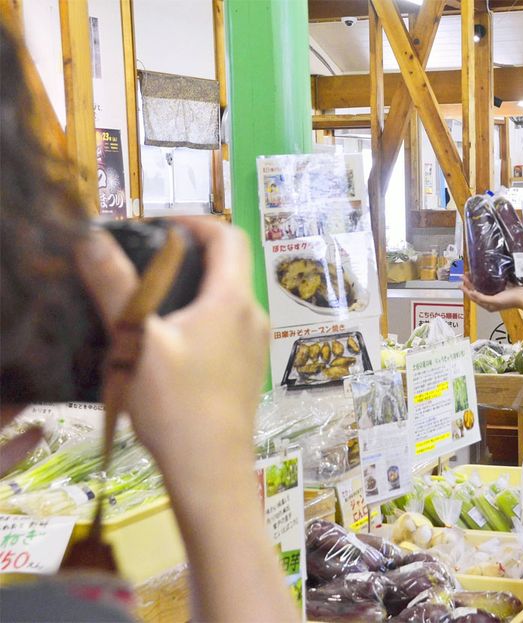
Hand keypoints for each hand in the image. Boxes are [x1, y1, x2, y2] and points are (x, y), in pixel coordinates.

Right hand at [76, 219, 268, 484]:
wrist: (210, 470)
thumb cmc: (175, 404)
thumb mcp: (136, 341)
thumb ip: (115, 286)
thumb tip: (92, 237)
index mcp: (233, 300)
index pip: (228, 236)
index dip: (196, 221)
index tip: (159, 225)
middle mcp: (253, 316)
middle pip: (229, 267)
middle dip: (188, 255)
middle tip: (143, 261)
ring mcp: (255, 346)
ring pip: (226, 300)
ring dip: (193, 289)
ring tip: (149, 301)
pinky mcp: (249, 370)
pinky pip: (227, 328)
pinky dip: (201, 318)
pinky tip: (168, 342)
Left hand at [461, 275, 522, 312]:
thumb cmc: (511, 300)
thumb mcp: (495, 300)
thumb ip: (483, 298)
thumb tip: (472, 293)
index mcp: (488, 305)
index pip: (473, 297)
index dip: (466, 290)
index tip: (460, 283)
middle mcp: (490, 301)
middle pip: (476, 292)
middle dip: (469, 284)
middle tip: (463, 276)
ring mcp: (495, 295)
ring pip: (481, 288)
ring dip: (475, 282)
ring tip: (470, 275)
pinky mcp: (500, 290)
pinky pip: (489, 285)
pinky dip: (483, 281)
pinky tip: (482, 276)